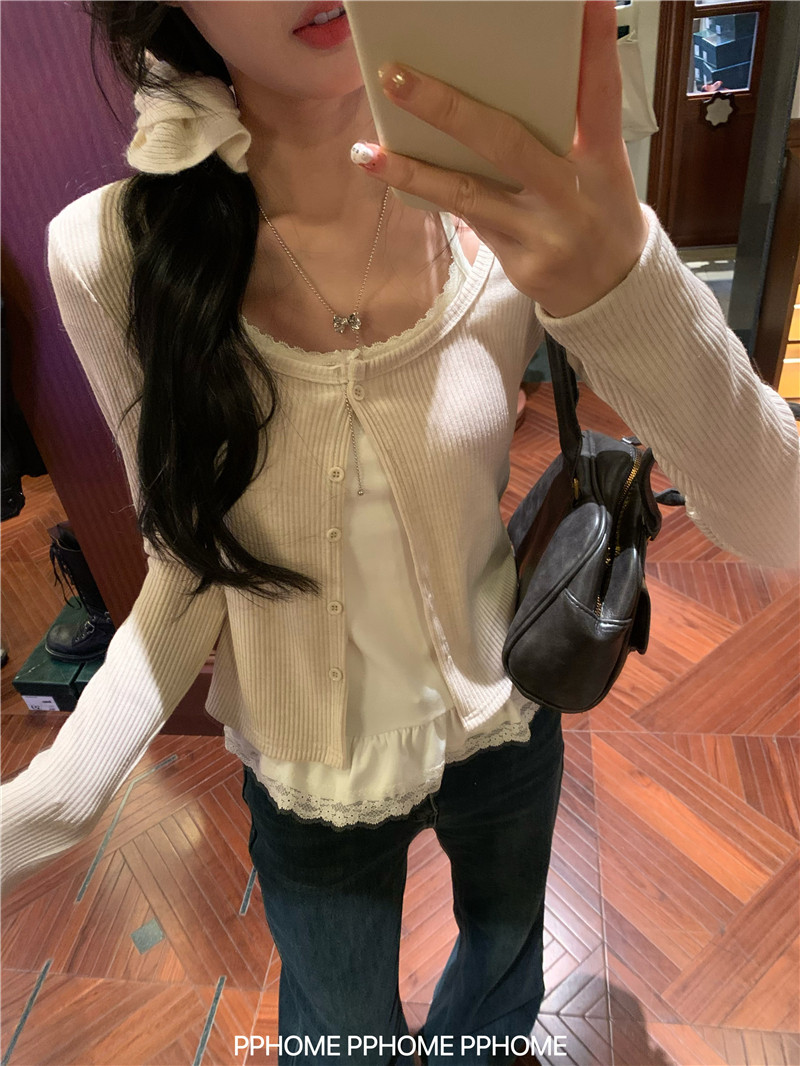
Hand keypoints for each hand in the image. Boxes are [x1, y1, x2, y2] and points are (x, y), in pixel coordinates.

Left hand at [351, 0, 648, 318]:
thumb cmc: (598, 213)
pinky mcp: (519, 262)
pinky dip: (427, 194)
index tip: (589, 1)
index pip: (600, 94)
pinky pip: (465, 221)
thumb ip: (565, 127)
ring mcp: (543, 232)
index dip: (596, 46)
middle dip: (447, 108)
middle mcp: (572, 194)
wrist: (612, 294)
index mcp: (603, 158)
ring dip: (412, 171)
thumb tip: (498, 82)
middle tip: (397, 76)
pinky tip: (389, 175)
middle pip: (506, 141)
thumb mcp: (601, 168)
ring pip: (467, 193)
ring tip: (367, 152)